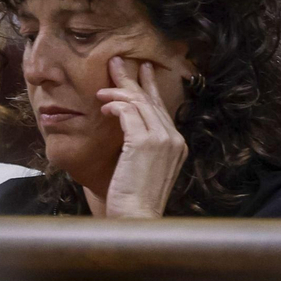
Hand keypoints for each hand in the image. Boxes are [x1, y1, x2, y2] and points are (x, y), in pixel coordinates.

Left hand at [96, 58, 187, 217]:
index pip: (163, 109)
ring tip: (103, 87)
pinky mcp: (145, 142)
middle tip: (120, 62)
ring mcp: (163, 139)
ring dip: (120, 92)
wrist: (137, 218)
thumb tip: (129, 132)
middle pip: (153, 101)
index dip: (152, 88)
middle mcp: (174, 138)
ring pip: (141, 104)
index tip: (144, 71)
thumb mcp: (145, 170)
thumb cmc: (135, 200)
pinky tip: (105, 105)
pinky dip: (116, 106)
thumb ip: (144, 150)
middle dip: (135, 80)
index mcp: (177, 145)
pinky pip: (129, 114)